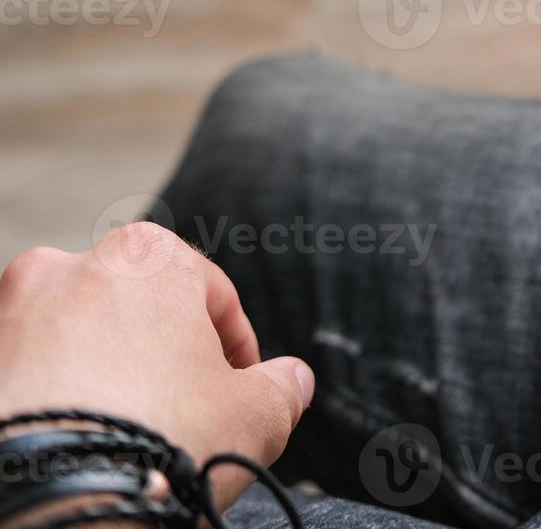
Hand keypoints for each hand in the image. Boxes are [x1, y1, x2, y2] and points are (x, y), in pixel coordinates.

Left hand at [0, 223, 312, 513]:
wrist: (46, 501)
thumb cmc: (159, 443)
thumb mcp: (256, 416)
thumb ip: (283, 387)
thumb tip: (292, 380)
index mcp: (149, 257)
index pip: (212, 294)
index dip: (235, 349)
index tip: (240, 389)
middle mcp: (70, 265)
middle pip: (135, 311)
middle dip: (157, 356)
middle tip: (178, 414)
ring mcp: (8, 312)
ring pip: (71, 340)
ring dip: (97, 375)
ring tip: (117, 435)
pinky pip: (22, 375)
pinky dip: (46, 400)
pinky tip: (69, 444)